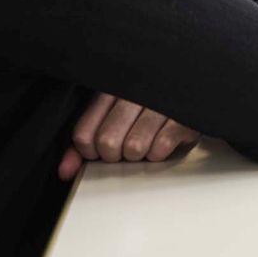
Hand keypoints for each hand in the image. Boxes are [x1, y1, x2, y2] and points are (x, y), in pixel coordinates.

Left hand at [58, 93, 199, 180]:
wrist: (192, 84)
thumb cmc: (149, 102)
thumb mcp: (113, 112)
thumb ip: (87, 139)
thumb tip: (65, 172)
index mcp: (112, 88)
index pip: (84, 134)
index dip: (90, 152)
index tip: (101, 149)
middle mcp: (135, 92)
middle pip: (108, 143)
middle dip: (116, 155)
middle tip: (127, 146)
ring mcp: (161, 102)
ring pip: (134, 147)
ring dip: (140, 154)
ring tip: (148, 141)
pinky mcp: (183, 115)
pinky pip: (161, 147)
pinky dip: (160, 152)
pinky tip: (164, 139)